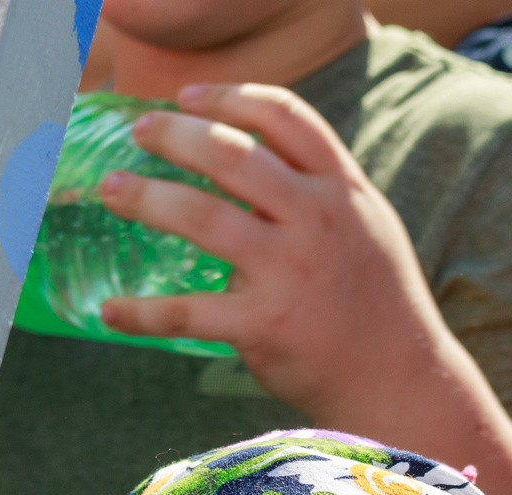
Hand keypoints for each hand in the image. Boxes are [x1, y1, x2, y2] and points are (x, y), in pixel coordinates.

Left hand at [97, 84, 460, 421]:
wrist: (401, 380)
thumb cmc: (377, 302)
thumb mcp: (367, 226)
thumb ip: (319, 191)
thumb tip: (253, 163)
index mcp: (340, 189)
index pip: (283, 117)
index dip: (229, 98)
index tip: (187, 96)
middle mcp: (316, 220)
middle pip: (231, 154)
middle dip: (174, 135)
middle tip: (137, 131)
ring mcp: (289, 271)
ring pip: (201, 217)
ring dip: (146, 198)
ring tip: (111, 189)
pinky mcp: (264, 325)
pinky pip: (187, 312)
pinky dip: (142, 313)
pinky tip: (110, 312)